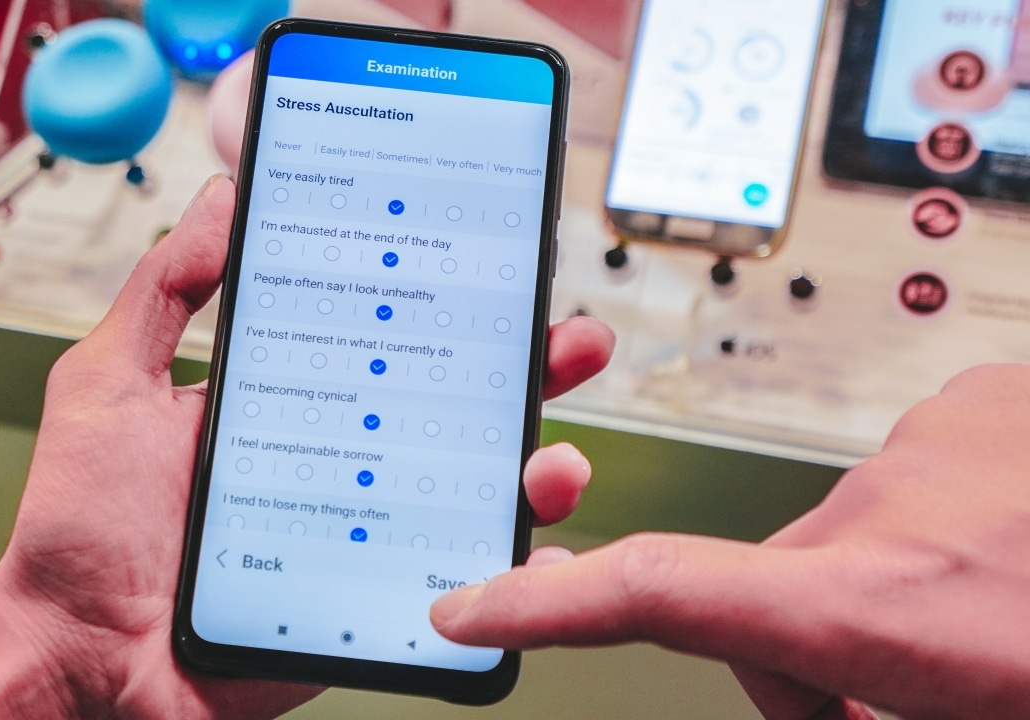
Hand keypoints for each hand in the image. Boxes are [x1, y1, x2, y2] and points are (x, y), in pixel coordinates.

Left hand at [0, 174, 616, 719]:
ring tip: (555, 463)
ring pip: (465, 495)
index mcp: (285, 398)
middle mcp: (334, 456)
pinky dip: (504, 574)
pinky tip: (536, 554)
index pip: (385, 337)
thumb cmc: (78, 527)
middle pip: (447, 409)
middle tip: (569, 344)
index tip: (499, 271)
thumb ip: (161, 295)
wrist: (77, 656)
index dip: (446, 305)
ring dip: (530, 473)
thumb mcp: (106, 386)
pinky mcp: (361, 600)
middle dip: (522, 374)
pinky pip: (449, 587)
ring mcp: (354, 529)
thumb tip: (221, 205)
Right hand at [431, 364, 1029, 718]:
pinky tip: (1008, 561)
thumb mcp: (960, 716)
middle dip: (802, 660)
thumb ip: (854, 696)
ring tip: (985, 631)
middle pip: (766, 596)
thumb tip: (806, 686)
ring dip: (882, 596)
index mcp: (882, 611)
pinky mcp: (975, 401)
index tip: (468, 605)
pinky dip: (932, 532)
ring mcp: (935, 443)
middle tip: (899, 705)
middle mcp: (887, 512)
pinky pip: (904, 486)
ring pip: (842, 544)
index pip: (668, 593)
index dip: (554, 601)